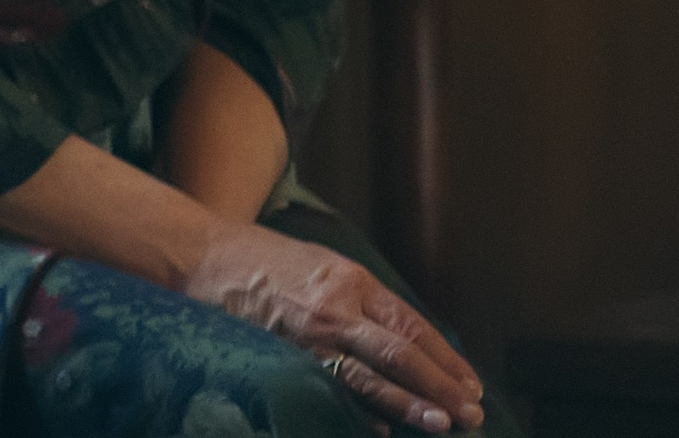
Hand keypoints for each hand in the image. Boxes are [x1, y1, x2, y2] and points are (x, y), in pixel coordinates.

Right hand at [183, 223, 484, 432]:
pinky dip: (358, 414)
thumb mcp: (325, 265)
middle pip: (400, 354)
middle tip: (472, 414)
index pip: (412, 326)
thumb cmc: (267, 260)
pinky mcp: (284, 359)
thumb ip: (362, 300)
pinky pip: (330, 392)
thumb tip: (404, 339)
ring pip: (370, 380)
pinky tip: (381, 430)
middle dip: (440, 386)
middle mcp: (336, 310)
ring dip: (409, 405)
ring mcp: (309, 339)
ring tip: (442, 425)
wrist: (207, 258)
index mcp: (352, 282)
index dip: (445, 358)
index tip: (471, 384)